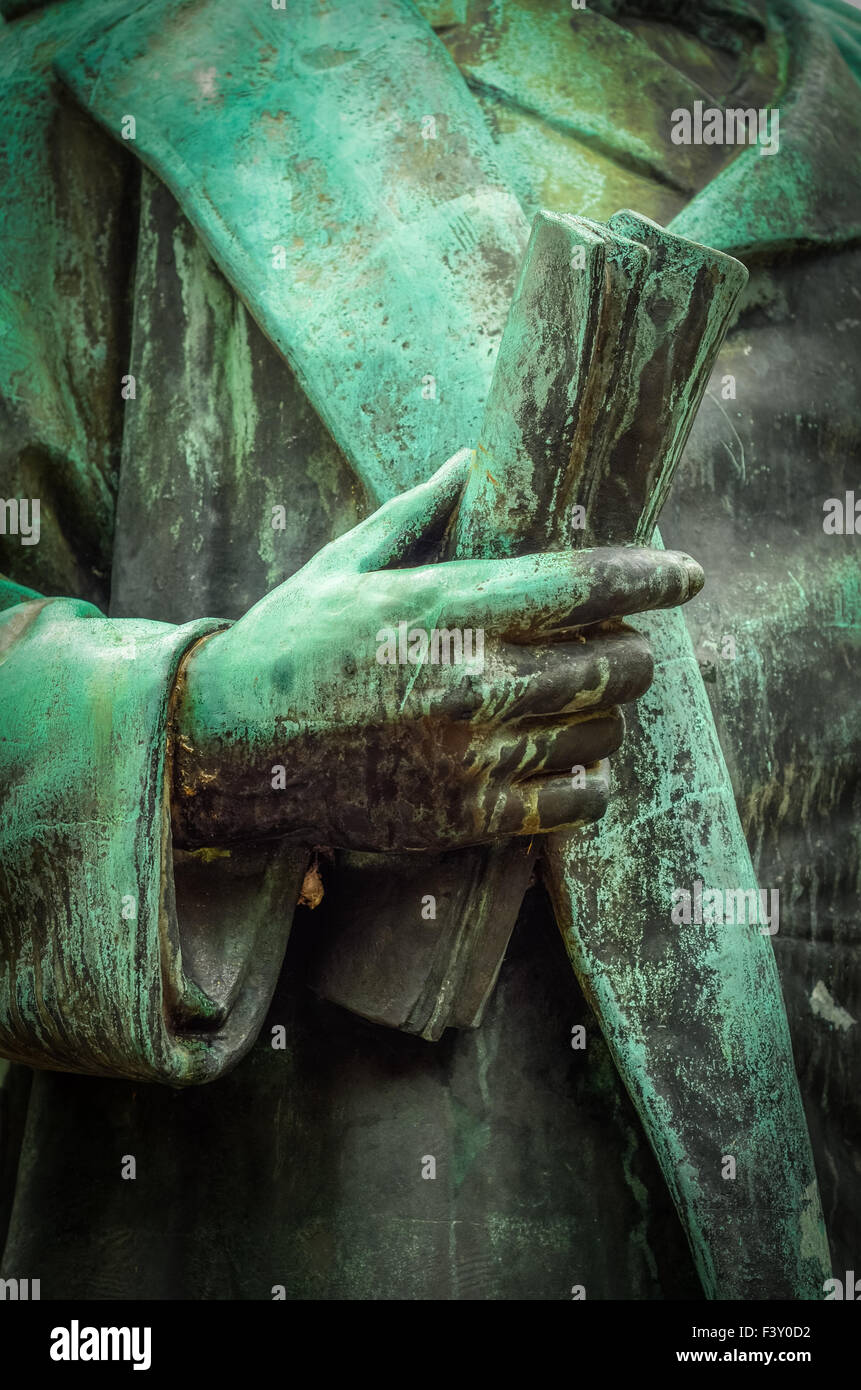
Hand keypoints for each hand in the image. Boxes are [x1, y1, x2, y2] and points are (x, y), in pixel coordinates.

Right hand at [170, 450, 701, 851]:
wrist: (227, 748)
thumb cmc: (289, 642)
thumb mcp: (346, 563)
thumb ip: (420, 511)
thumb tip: (476, 456)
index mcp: (442, 610)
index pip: (579, 585)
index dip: (649, 575)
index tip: (689, 573)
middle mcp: (466, 685)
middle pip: (611, 664)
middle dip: (633, 648)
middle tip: (621, 641)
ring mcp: (468, 758)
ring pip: (599, 733)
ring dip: (609, 712)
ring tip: (584, 699)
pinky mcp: (462, 817)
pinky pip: (571, 803)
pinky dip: (591, 781)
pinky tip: (575, 761)